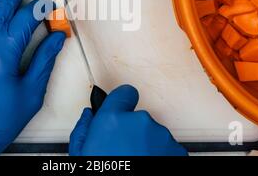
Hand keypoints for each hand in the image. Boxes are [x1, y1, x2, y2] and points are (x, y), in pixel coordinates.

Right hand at [69, 85, 187, 155]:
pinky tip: (146, 165)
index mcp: (113, 120)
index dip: (122, 101)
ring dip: (145, 145)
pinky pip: (165, 147)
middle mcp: (139, 122)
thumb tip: (89, 117)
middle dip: (131, 131)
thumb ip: (84, 129)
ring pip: (152, 133)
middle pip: (137, 118)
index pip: (124, 93)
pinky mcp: (176, 150)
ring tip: (135, 162)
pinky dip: (159, 155)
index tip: (121, 107)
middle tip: (122, 151)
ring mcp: (161, 136)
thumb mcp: (81, 156)